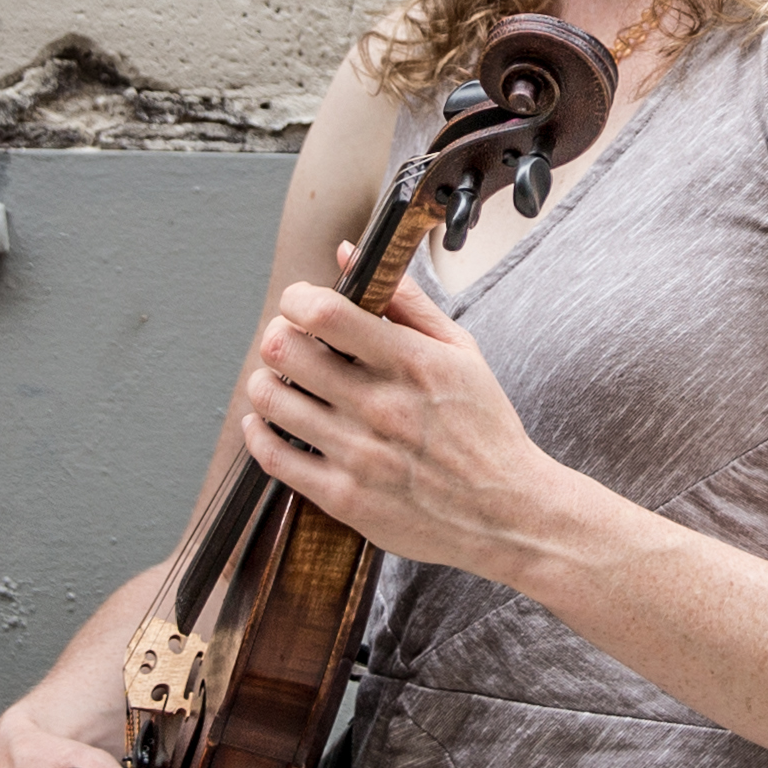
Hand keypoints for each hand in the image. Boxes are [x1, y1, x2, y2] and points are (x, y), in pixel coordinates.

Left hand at [230, 251, 572, 588]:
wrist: (507, 512)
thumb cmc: (484, 430)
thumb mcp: (461, 352)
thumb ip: (404, 300)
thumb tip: (348, 254)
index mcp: (411, 363)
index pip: (323, 313)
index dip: (296, 298)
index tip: (300, 304)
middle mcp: (380, 406)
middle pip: (284, 351)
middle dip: (278, 336)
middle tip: (288, 343)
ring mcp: (359, 454)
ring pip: (270, 401)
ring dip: (266, 384)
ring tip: (282, 384)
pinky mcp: (343, 498)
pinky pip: (273, 457)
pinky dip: (260, 433)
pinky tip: (271, 424)